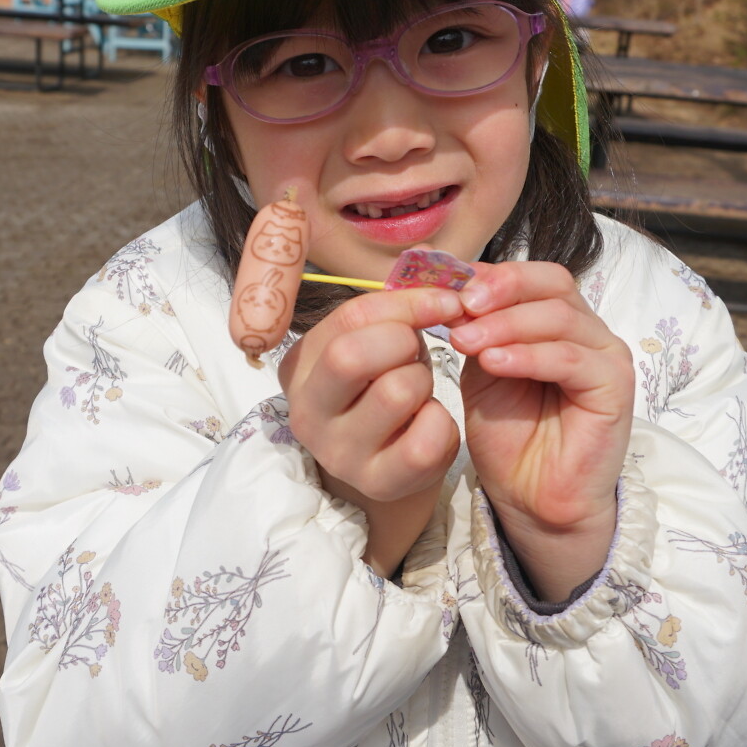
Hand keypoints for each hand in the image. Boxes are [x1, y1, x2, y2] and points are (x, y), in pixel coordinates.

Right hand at [278, 287, 464, 576]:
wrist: (389, 462)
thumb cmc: (382, 386)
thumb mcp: (378, 341)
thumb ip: (397, 305)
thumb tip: (436, 263)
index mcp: (300, 366)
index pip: (351, 315)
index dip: (408, 302)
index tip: (446, 302)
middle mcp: (307, 411)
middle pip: (350, 355)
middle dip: (403, 342)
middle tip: (416, 352)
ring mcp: (338, 453)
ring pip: (397, 392)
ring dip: (424, 383)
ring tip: (418, 393)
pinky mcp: (377, 483)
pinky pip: (427, 439)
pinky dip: (443, 425)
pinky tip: (429, 425)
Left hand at [447, 262, 633, 600]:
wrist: (531, 497)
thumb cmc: (509, 435)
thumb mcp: (481, 371)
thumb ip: (476, 330)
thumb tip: (452, 290)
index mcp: (558, 320)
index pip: (532, 276)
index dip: (490, 275)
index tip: (446, 287)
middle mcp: (588, 331)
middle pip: (552, 283)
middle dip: (501, 289)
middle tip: (459, 306)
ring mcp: (605, 356)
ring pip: (559, 317)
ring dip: (505, 324)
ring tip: (465, 341)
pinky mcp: (614, 387)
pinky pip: (570, 359)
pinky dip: (528, 355)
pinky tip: (494, 363)